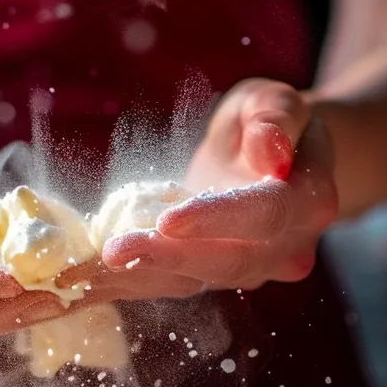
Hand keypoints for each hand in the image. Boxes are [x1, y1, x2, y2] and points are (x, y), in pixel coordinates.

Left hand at [97, 79, 338, 294]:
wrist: (279, 159)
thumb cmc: (272, 121)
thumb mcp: (277, 100)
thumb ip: (276, 117)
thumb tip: (270, 152)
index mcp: (307, 201)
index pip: (263, 215)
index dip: (216, 219)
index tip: (168, 218)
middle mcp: (283, 248)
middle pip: (226, 261)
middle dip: (165, 258)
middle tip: (111, 251)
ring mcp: (246, 269)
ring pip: (192, 281)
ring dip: (135, 278)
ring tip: (81, 274)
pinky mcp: (209, 275)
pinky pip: (167, 283)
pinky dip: (123, 285)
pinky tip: (78, 286)